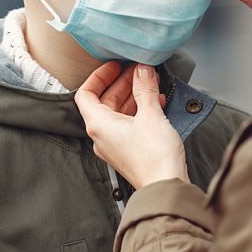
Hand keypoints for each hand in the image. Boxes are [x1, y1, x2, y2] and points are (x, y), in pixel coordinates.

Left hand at [75, 64, 186, 188]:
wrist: (166, 186)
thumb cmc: (154, 156)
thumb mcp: (150, 114)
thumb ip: (145, 89)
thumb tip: (142, 70)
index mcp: (98, 124)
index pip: (86, 93)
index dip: (99, 76)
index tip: (116, 65)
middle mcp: (102, 135)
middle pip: (104, 101)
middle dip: (122, 83)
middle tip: (139, 70)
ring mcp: (115, 144)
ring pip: (118, 112)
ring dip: (133, 95)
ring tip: (150, 82)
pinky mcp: (129, 150)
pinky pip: (128, 124)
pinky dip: (139, 110)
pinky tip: (157, 101)